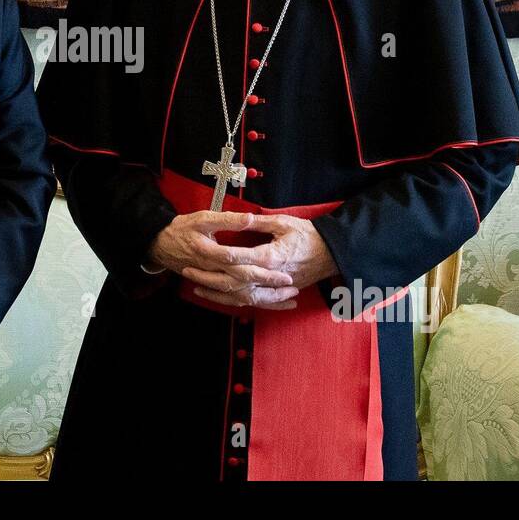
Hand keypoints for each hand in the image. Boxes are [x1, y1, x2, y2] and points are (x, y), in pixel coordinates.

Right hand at [148, 210, 298, 309]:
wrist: (160, 244)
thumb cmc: (181, 229)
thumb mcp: (202, 218)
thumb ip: (227, 219)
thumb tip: (250, 218)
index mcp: (211, 254)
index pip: (244, 266)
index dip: (265, 270)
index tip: (285, 271)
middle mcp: (213, 271)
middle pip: (246, 285)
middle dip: (270, 288)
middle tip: (293, 287)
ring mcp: (212, 281)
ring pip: (241, 297)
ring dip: (265, 300)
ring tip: (288, 298)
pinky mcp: (213, 286)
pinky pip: (234, 300)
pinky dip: (253, 303)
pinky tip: (269, 304)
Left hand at [181, 214, 337, 310]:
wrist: (331, 253)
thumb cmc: (309, 235)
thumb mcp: (284, 223)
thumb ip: (258, 223)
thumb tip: (239, 218)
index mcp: (270, 256)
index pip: (237, 258)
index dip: (214, 254)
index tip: (195, 250)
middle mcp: (269, 276)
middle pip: (232, 281)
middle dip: (207, 277)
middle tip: (187, 271)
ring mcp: (273, 287)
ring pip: (239, 295)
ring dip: (217, 293)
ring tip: (196, 288)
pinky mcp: (276, 292)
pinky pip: (252, 302)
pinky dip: (234, 302)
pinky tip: (220, 299)